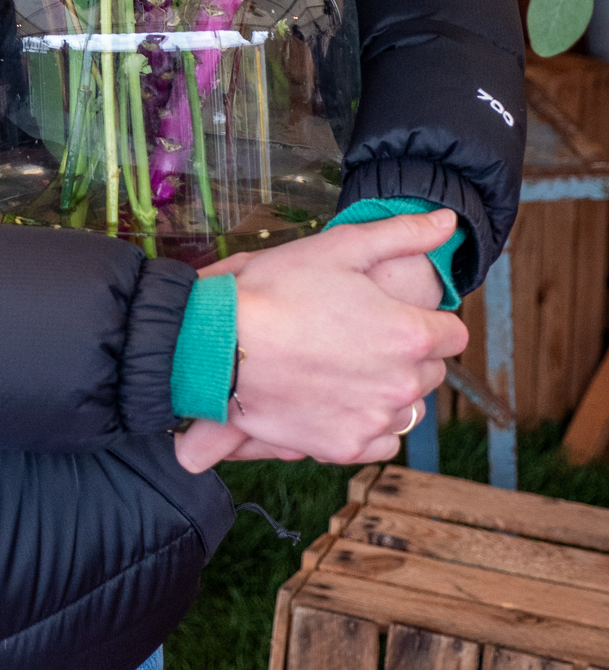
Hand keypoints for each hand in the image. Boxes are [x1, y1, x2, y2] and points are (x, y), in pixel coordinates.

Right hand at [174, 210, 464, 474]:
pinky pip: (379, 441)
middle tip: (362, 333)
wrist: (218, 344)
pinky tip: (337, 398)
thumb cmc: (277, 289)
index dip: (428, 319)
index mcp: (409, 334)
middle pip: (431, 372)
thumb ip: (402, 234)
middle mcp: (402, 385)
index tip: (396, 312)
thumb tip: (448, 221)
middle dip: (407, 353)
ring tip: (346, 366)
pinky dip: (367, 422)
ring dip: (389, 389)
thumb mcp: (339, 246)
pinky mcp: (345, 448)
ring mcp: (374, 421)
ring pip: (407, 408)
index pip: (453, 334)